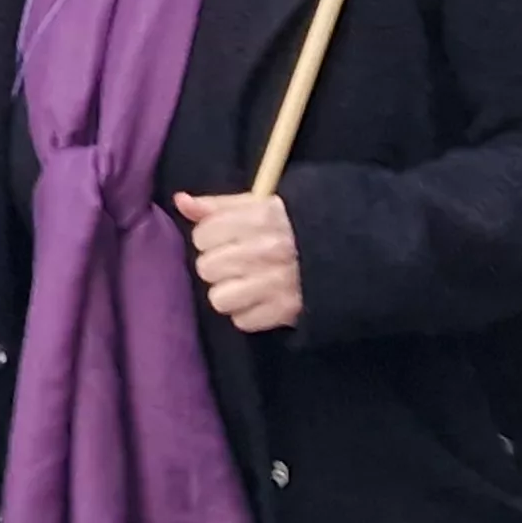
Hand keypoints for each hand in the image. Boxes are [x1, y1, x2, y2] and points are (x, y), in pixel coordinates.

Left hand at [175, 191, 302, 332]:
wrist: (340, 255)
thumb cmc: (288, 228)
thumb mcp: (257, 206)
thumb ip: (217, 206)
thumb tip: (181, 201)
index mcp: (260, 217)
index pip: (203, 235)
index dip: (210, 238)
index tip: (226, 239)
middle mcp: (266, 249)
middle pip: (206, 268)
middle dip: (218, 266)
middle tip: (237, 263)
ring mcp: (276, 282)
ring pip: (219, 298)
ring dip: (229, 294)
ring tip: (247, 284)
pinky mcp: (284, 311)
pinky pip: (242, 321)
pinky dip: (249, 313)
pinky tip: (261, 299)